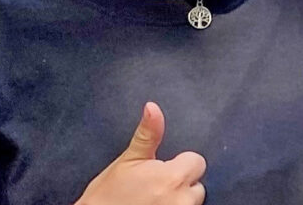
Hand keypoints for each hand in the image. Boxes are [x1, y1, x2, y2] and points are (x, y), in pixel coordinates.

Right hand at [75, 102, 204, 204]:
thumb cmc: (106, 196)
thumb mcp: (127, 161)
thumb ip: (147, 135)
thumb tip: (153, 107)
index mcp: (172, 178)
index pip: (196, 162)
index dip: (179, 164)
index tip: (161, 171)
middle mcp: (181, 199)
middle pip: (197, 185)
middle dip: (180, 184)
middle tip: (154, 188)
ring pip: (191, 202)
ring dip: (178, 200)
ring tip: (152, 200)